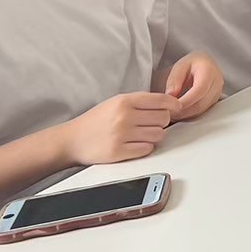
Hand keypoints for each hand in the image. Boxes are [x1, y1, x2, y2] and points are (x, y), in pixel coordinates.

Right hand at [63, 92, 181, 164]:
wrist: (73, 139)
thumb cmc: (97, 120)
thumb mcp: (116, 102)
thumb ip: (140, 101)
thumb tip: (168, 103)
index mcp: (125, 101)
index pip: (161, 100)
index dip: (173, 104)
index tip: (177, 108)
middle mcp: (124, 116)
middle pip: (163, 118)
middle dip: (162, 122)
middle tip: (152, 124)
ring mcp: (122, 134)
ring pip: (158, 135)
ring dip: (154, 136)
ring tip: (142, 135)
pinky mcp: (119, 152)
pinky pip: (147, 149)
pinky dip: (145, 148)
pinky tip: (136, 144)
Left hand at [164, 52, 223, 118]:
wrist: (203, 64)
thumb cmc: (191, 65)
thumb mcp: (179, 67)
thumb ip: (174, 80)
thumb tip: (170, 95)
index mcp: (209, 70)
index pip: (200, 89)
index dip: (186, 100)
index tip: (173, 106)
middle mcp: (217, 82)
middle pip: (201, 103)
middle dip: (183, 111)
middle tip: (168, 113)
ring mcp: (217, 93)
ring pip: (202, 110)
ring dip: (186, 115)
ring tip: (172, 113)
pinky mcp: (215, 101)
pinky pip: (202, 111)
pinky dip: (190, 114)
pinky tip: (180, 112)